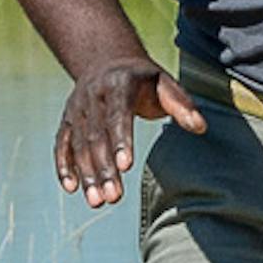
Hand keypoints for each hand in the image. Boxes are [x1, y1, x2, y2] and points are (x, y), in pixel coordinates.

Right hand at [55, 57, 204, 207]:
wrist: (106, 61)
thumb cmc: (143, 79)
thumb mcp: (165, 83)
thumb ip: (182, 105)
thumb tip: (200, 127)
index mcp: (118, 85)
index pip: (118, 116)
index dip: (121, 141)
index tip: (126, 167)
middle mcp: (92, 96)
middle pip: (96, 136)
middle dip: (104, 168)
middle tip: (113, 197)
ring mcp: (76, 109)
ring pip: (78, 144)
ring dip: (86, 174)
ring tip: (97, 201)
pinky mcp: (67, 120)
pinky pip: (62, 144)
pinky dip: (64, 166)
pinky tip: (72, 188)